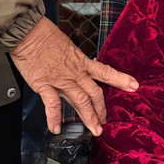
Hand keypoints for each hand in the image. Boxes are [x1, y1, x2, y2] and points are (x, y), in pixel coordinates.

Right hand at [8, 17, 137, 135]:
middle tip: (105, 123)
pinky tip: (56, 129)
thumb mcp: (67, 46)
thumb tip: (76, 67)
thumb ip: (72, 60)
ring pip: (80, 101)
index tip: (134, 86)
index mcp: (81, 61)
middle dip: (101, 110)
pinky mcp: (44, 85)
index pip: (105, 72)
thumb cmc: (45, 35)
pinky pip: (52, 105)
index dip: (120, 79)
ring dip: (88, 117)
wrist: (28, 33)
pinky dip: (54, 118)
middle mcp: (75, 73)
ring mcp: (61, 80)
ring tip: (94, 130)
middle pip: (94, 94)